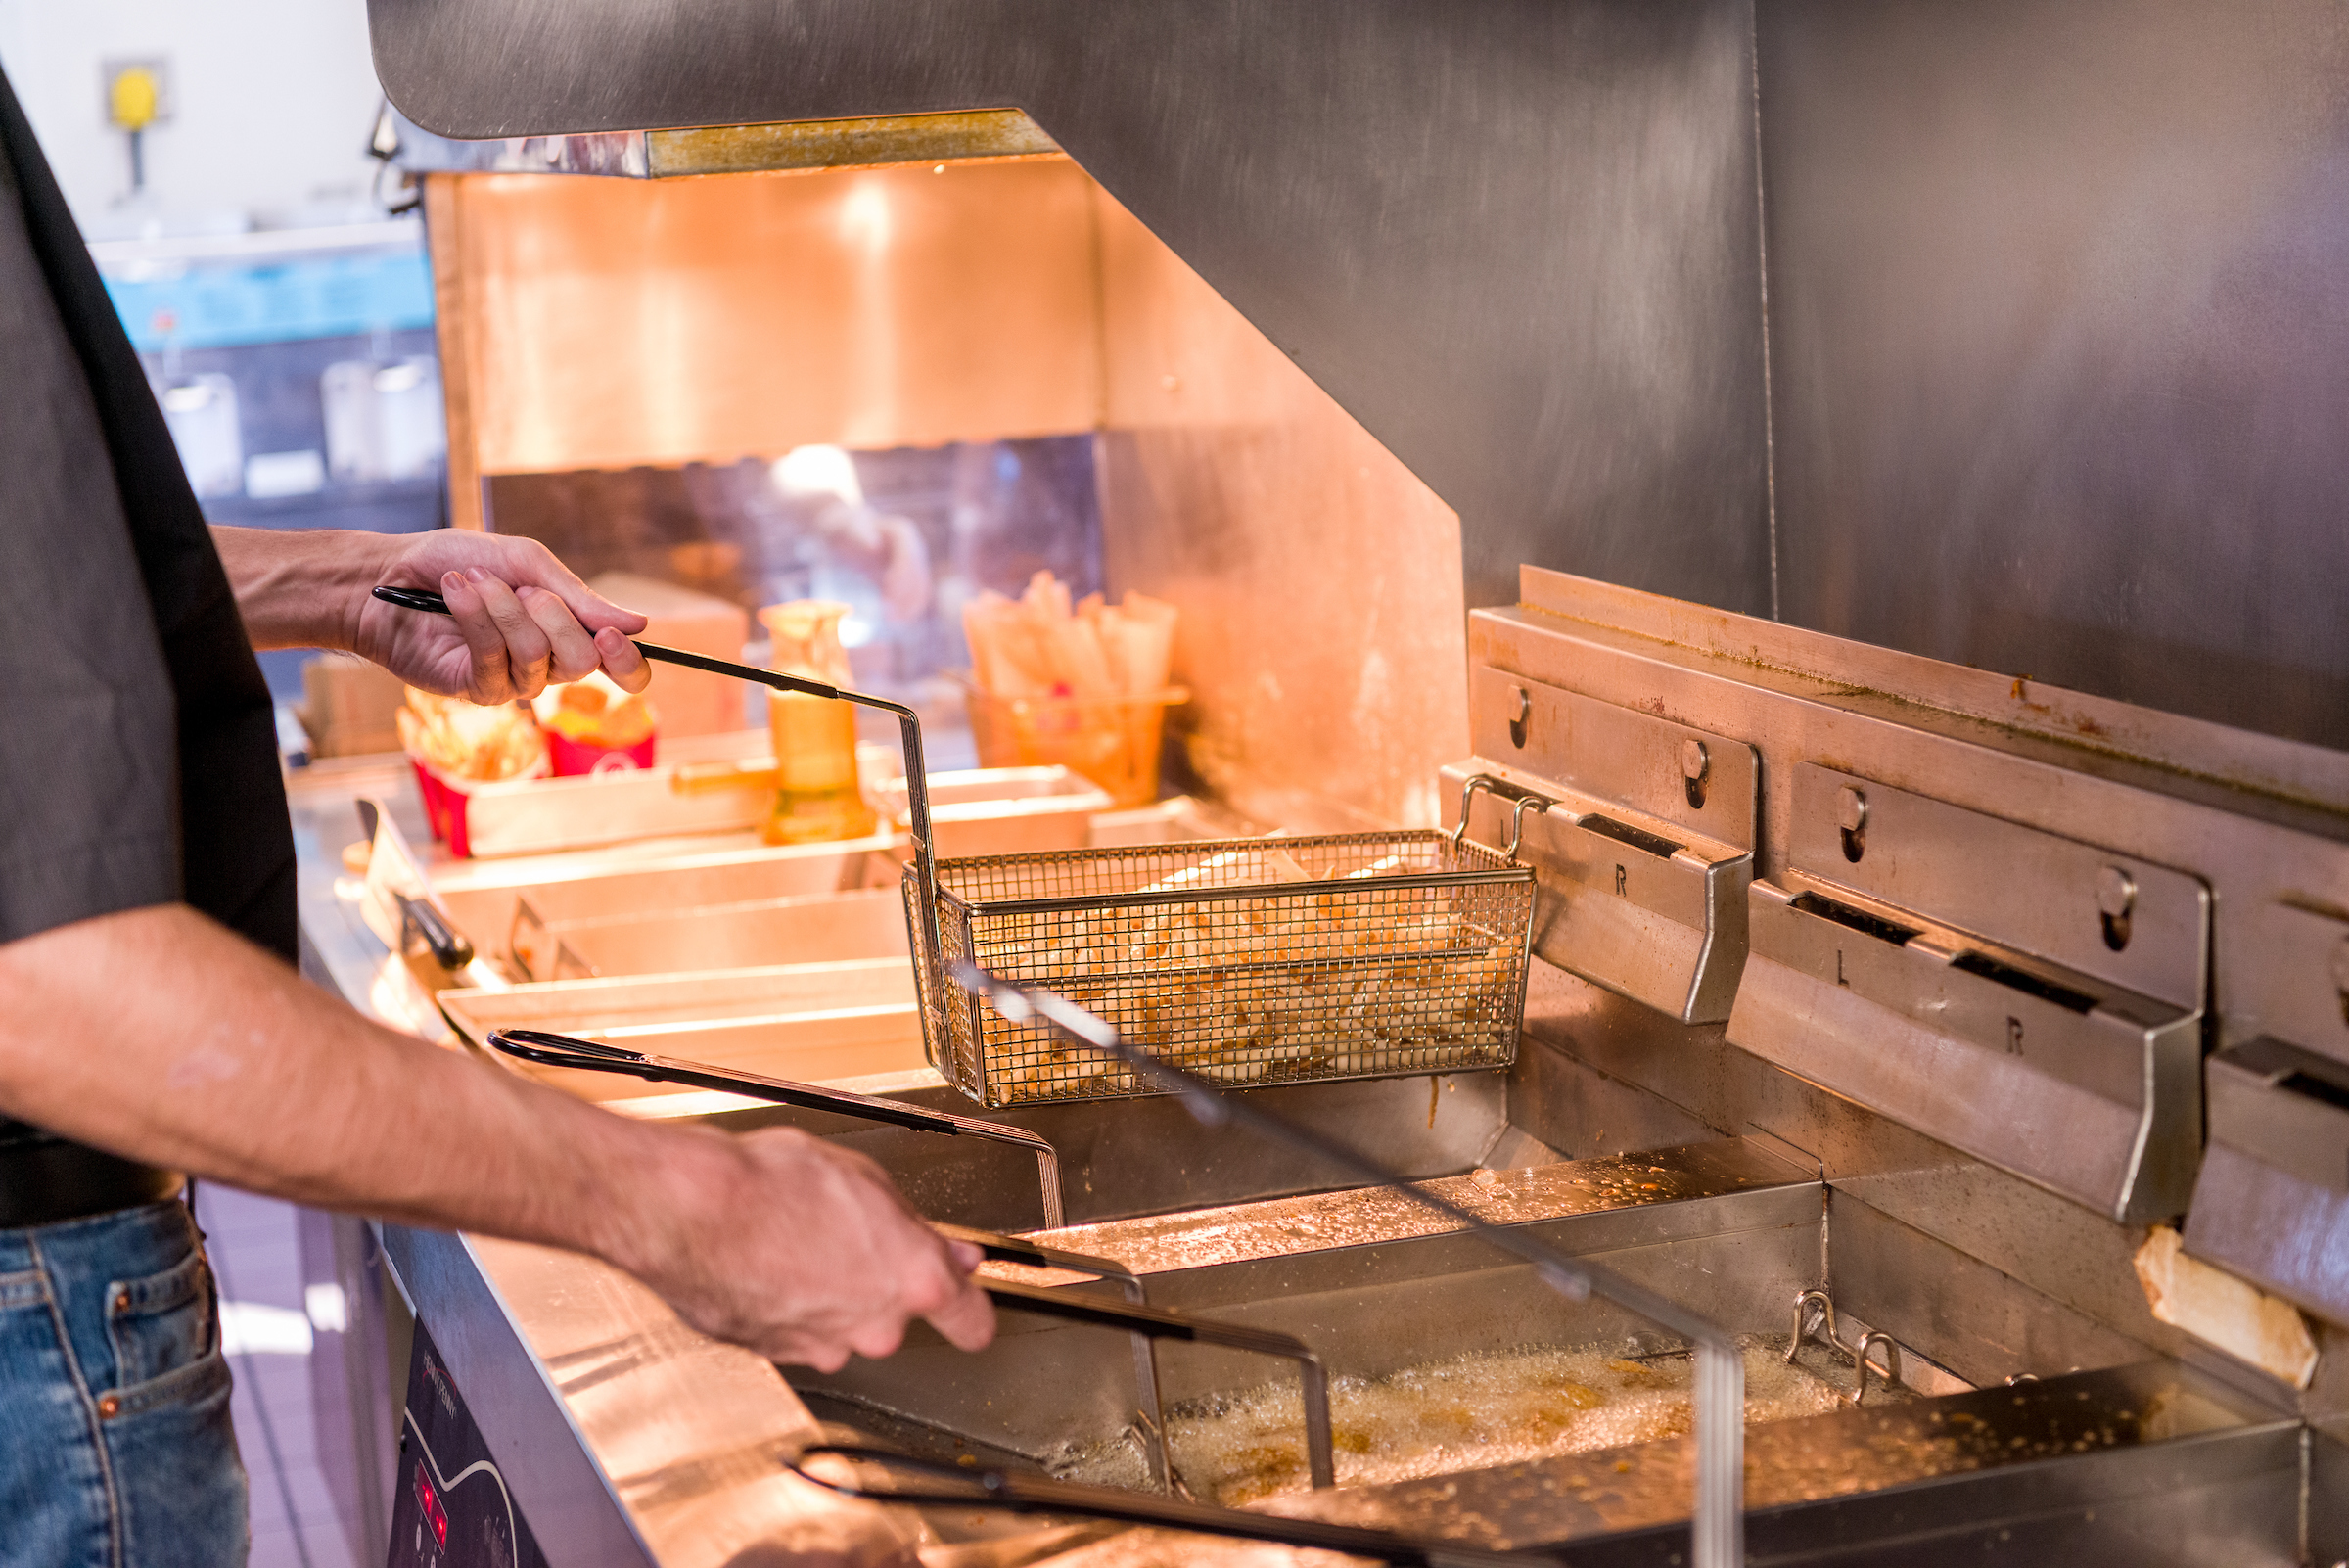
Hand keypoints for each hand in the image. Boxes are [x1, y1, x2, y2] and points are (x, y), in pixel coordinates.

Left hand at [353, 532, 650, 701]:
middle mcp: (547, 663)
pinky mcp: (474, 689)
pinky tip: (455, 591)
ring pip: (537, 658)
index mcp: (569, 633)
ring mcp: (511, 680)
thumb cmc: (459, 563)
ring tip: (471, 580)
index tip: (612, 637)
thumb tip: (638, 625)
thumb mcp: (526, 563)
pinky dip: (476, 616)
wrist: (390, 574)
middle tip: (520, 588)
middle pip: (582, 662)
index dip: (627, 662)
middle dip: (553, 616)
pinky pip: (494, 660)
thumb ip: (579, 597)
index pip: (622, 670)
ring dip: (504, 608)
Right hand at [626, 1126, 994, 1371]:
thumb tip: (948, 1251)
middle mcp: (874, 1326)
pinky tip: (767, 1262)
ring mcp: (821, 1346)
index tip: (970, 1304)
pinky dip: (787, 1306)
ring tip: (797, 1242)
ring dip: (830, 1296)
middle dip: (880, 1285)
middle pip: (897, 1316)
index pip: (973, 1321)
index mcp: (914, 1279)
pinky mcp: (772, 1354)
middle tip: (849, 1238)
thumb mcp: (864, 1180)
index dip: (972, 1309)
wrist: (687, 1209)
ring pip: (842, 1326)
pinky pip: (794, 1331)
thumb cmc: (771, 1183)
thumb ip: (912, 1226)